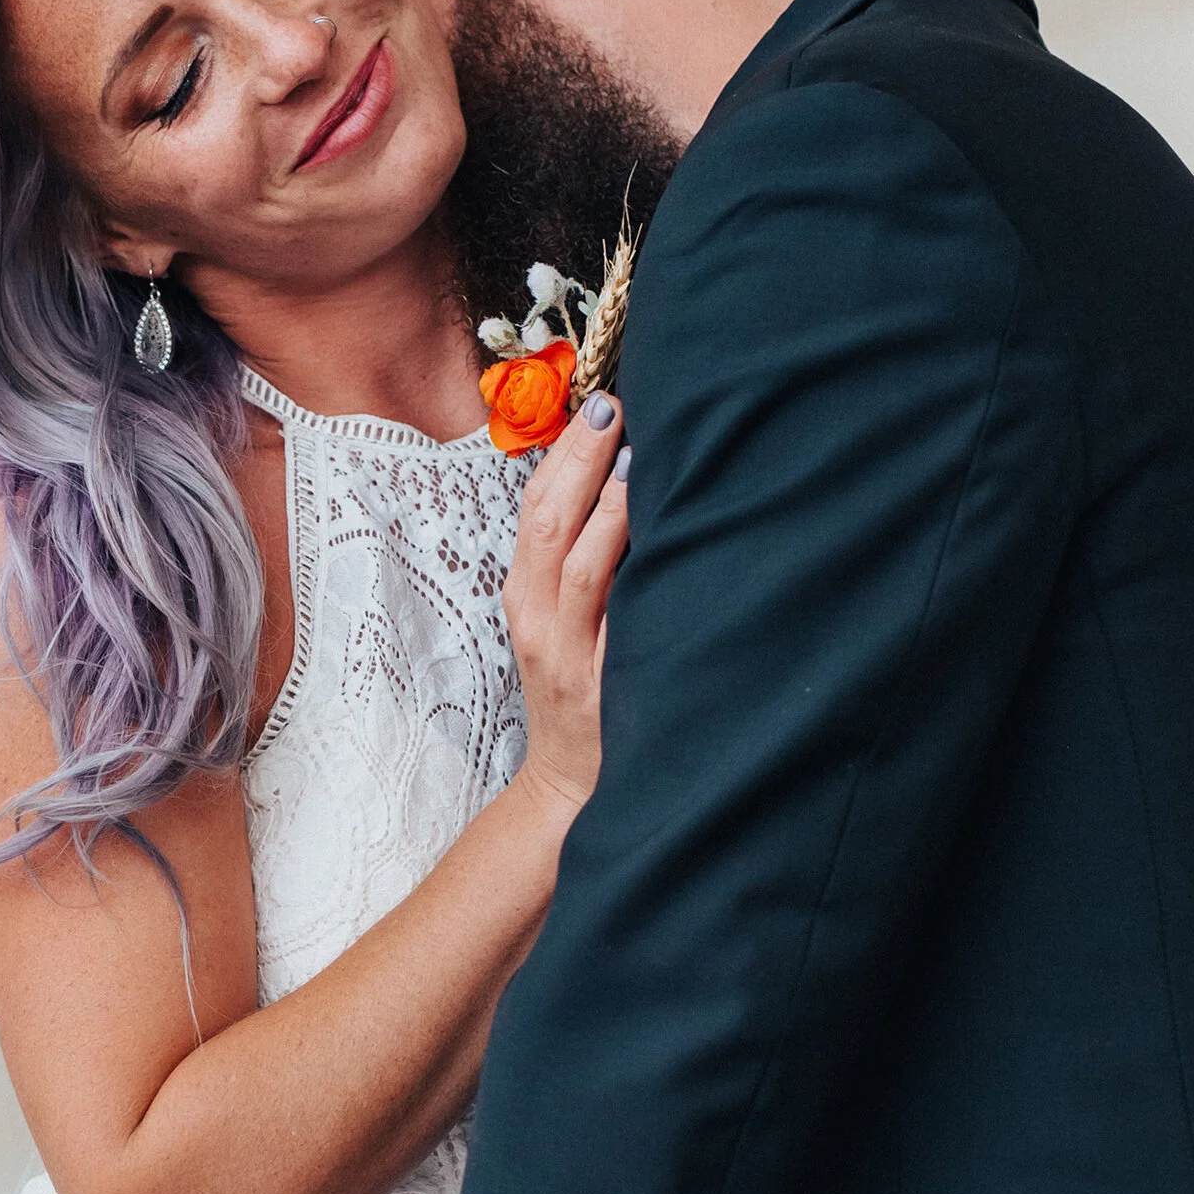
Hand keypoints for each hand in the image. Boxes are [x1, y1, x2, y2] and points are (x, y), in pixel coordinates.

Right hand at [504, 397, 629, 811]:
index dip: (562, 454)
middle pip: (548, 526)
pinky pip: (621, 625)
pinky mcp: (604, 689)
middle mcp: (539, 622)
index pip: (535, 510)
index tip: (597, 403)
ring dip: (609, 509)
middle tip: (614, 410)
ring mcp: (570, 657)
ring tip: (638, 459)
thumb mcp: (562, 624)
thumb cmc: (580, 696)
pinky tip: (668, 544)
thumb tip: (627, 481)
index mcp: (525, 598)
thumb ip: (580, 562)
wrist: (572, 789)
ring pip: (581, 570)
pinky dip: (639, 579)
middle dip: (579, 463)